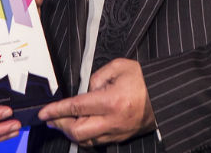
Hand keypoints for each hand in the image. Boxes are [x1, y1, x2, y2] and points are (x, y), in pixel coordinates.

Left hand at [37, 58, 154, 146]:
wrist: (166, 95)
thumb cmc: (144, 79)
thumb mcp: (120, 67)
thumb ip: (97, 77)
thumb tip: (85, 91)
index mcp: (112, 101)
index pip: (76, 108)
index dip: (57, 111)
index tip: (44, 113)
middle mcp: (113, 121)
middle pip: (78, 131)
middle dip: (60, 125)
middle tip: (51, 118)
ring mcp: (118, 132)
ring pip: (86, 141)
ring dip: (71, 133)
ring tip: (62, 123)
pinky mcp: (122, 137)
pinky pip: (97, 142)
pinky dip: (85, 137)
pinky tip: (79, 128)